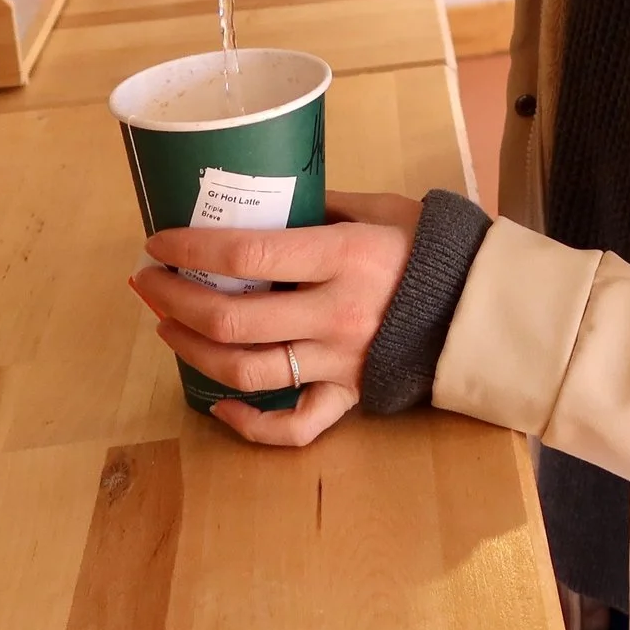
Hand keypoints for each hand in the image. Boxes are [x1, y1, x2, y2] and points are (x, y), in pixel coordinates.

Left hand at [129, 191, 421, 445]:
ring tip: (166, 325)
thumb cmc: (429, 246)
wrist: (482, 303)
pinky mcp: (350, 396)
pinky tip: (216, 404)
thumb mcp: (377, 207)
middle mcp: (336, 314)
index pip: (248, 256)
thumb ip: (319, 206)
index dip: (191, 249)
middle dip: (174, 299)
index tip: (157, 240)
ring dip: (192, 350)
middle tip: (147, 279)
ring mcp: (341, 362)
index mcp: (343, 257)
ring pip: (247, 373)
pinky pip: (294, 427)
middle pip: (233, 320)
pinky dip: (249, 425)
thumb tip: (261, 202)